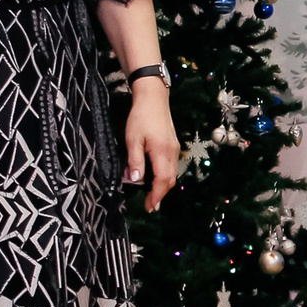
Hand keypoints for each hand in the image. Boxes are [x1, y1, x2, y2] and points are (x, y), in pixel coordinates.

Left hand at [124, 79, 178, 210]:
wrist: (154, 98)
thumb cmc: (140, 117)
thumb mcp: (132, 139)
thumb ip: (135, 161)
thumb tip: (135, 180)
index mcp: (162, 153)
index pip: (161, 181)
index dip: (156, 196)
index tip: (149, 207)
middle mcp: (172, 153)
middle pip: (169, 180)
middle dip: (161, 195)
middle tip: (150, 206)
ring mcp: (174, 149)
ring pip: (172, 174)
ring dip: (163, 186)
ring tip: (153, 196)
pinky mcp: (173, 145)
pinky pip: (171, 166)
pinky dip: (164, 176)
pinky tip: (156, 178)